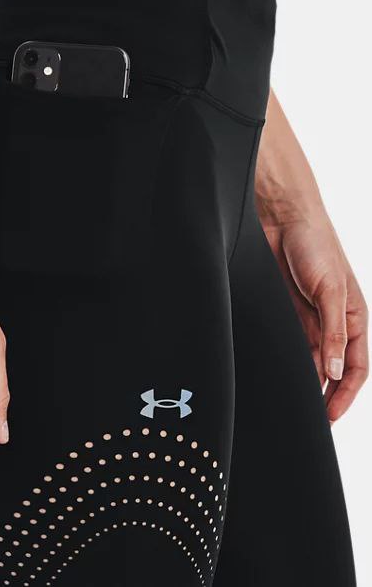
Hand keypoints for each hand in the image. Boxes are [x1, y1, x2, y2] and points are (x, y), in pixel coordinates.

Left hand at [263, 215, 367, 421]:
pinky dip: (291, 361)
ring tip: (295, 402)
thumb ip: (333, 333)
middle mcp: (335, 322)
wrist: (283, 220)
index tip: (331, 416)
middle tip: (312, 419)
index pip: (356, 367)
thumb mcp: (330, 290)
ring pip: (312, 360)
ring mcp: (311, 318)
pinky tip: (282, 373)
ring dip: (307, 380)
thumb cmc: (317, 246)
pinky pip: (293, 343)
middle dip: (326, 394)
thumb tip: (334, 372)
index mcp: (355, 317)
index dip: (346, 393)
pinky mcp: (289, 311)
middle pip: (334, 369)